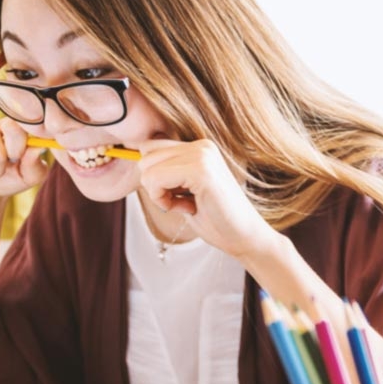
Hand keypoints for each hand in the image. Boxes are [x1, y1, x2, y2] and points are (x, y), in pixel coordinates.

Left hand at [137, 138, 278, 258]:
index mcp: (199, 147)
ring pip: (147, 169)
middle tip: (181, 202)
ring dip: (159, 195)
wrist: (244, 238)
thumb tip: (137, 160)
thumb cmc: (215, 219)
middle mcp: (201, 145)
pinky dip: (163, 200)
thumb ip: (166, 173)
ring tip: (187, 205)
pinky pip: (156, 179)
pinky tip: (187, 208)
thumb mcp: (184, 191)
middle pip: (145, 156)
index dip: (154, 177)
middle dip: (155, 186)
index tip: (176, 195)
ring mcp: (202, 155)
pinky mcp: (200, 170)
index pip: (151, 148)